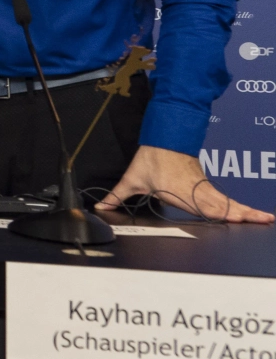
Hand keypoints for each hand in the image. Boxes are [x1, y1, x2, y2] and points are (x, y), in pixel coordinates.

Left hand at [97, 145, 274, 223]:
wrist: (163, 137)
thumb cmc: (151, 158)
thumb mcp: (132, 179)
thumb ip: (117, 195)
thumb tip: (101, 206)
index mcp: (181, 191)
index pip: (204, 205)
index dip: (221, 213)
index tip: (237, 218)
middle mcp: (197, 190)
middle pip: (224, 205)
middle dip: (244, 214)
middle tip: (265, 220)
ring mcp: (204, 187)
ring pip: (228, 202)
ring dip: (247, 211)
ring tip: (267, 219)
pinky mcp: (207, 185)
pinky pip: (226, 199)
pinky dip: (241, 206)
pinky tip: (253, 214)